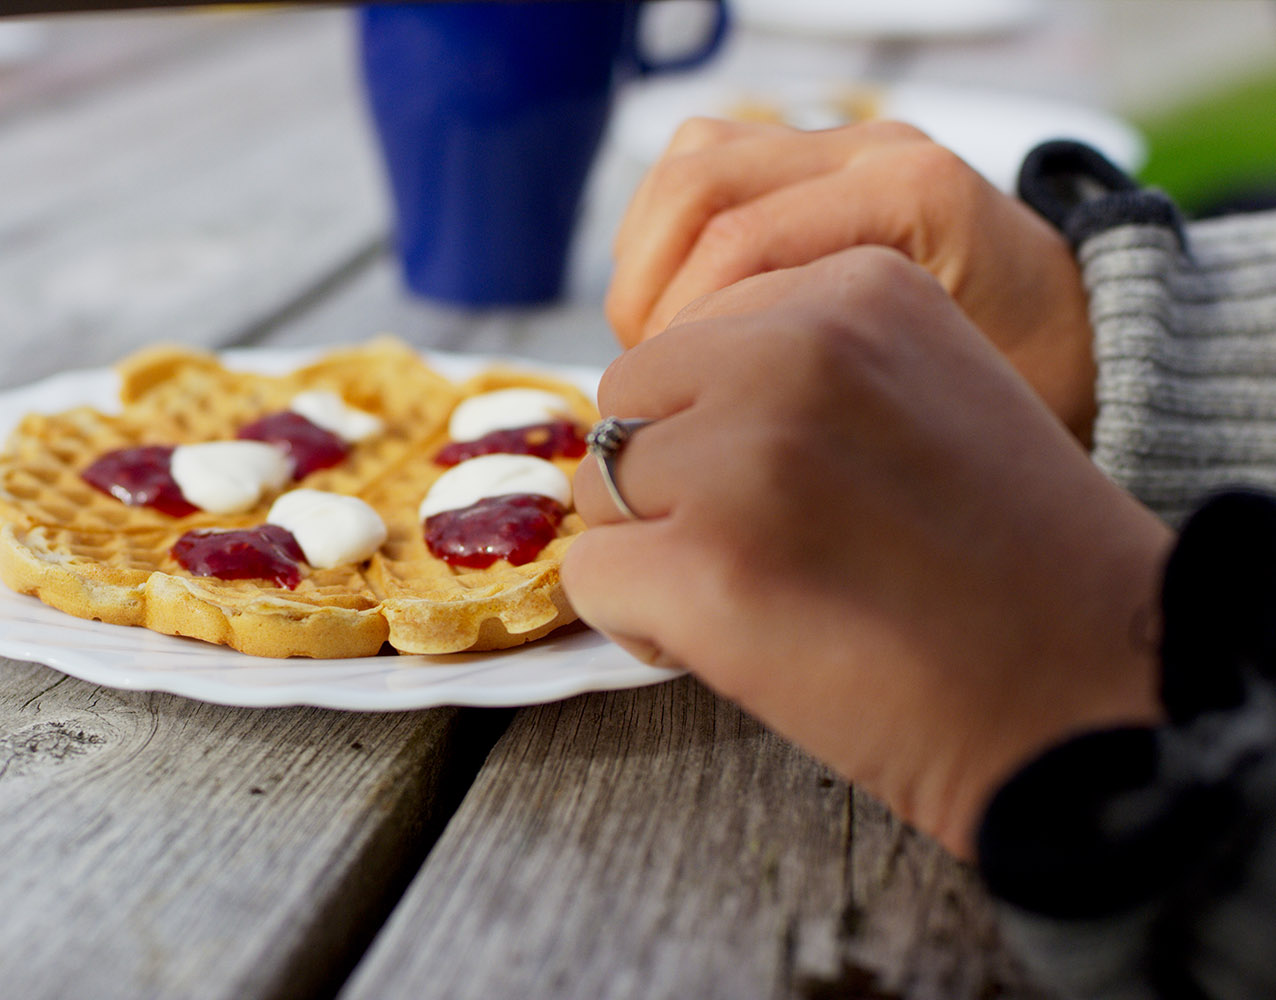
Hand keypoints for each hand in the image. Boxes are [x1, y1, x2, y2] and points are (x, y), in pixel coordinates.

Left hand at [566, 247, 1169, 856]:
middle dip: (667, 483)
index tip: (789, 485)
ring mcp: (745, 456)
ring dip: (652, 552)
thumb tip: (655, 398)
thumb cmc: (1004, 555)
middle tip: (762, 548)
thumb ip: (800, 362)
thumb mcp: (923, 386)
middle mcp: (794, 349)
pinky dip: (637, 621)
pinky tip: (729, 643)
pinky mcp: (706, 566)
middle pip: (626, 403)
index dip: (713, 425)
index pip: (689, 335)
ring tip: (758, 597)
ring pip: (598, 490)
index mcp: (857, 285)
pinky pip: (591, 577)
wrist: (1090, 684)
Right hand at [604, 119, 1096, 442]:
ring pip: (688, 165)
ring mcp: (841, 144)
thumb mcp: (939, 405)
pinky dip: (665, 238)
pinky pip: (701, 167)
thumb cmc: (1015, 385)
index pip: (738, 242)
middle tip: (653, 375)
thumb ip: (826, 393)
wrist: (1072, 335)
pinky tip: (681, 308)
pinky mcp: (813, 158)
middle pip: (698, 185)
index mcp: (914, 199)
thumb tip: (692, 426)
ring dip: (646, 260)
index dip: (677, 329)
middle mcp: (873, 148)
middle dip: (647, 289)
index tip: (671, 405)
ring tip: (663, 344)